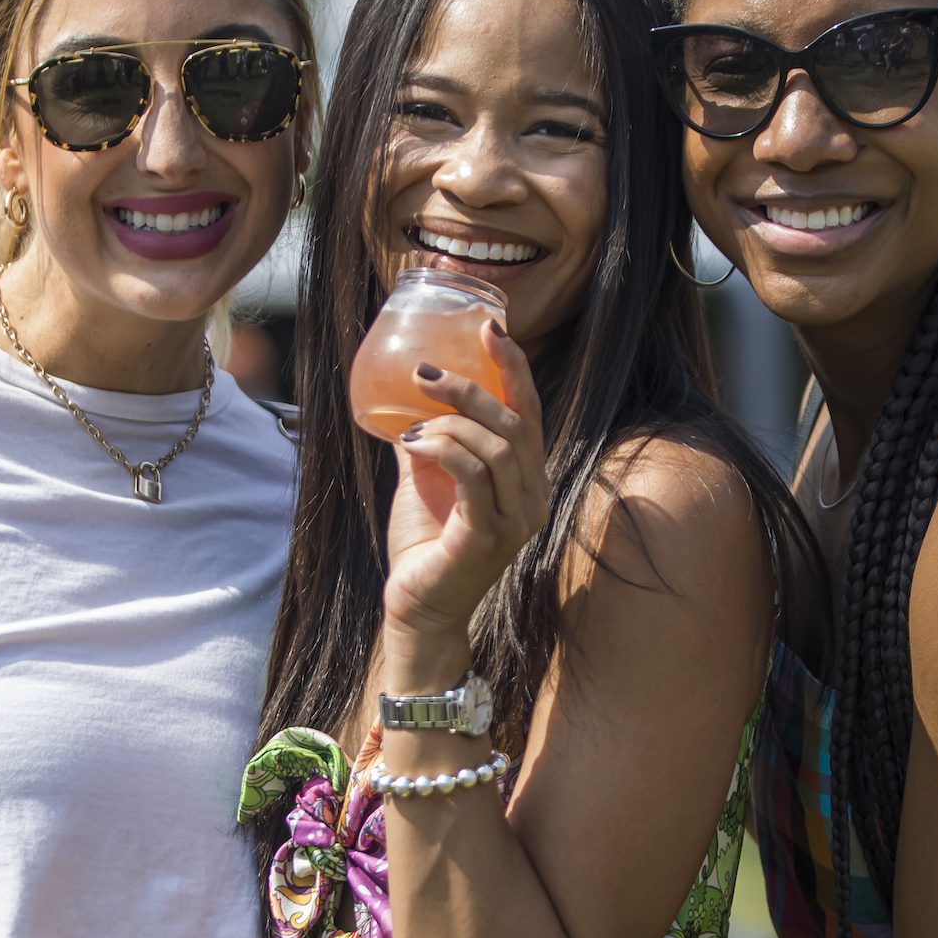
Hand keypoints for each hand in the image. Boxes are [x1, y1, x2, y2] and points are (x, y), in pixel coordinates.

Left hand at [381, 323, 548, 648]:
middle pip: (516, 423)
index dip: (514, 368)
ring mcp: (516, 521)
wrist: (419, 610)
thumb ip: (429, 442)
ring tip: (413, 425)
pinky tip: (415, 445)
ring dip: (450, 423)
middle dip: (473, 387)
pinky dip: (443, 449)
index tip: (491, 327)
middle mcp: (533, 498)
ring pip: (498, 445)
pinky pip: (473, 475)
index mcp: (527, 481)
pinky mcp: (488, 538)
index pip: (530, 413)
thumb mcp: (427, 481)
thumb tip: (405, 400)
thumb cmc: (426, 547)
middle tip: (428, 373)